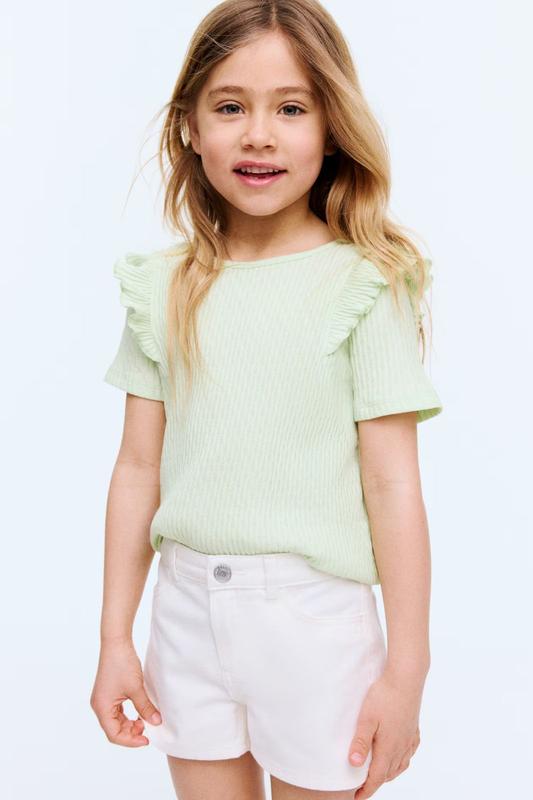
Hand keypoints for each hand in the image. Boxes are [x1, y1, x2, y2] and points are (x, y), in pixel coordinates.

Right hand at [90, 638, 161, 746]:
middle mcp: (99, 706)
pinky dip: (127, 715)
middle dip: (131, 732)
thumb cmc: (123, 664)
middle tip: (148, 728)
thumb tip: (157, 722)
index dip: (130, 741)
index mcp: (102, 708)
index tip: (146, 740)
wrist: (116, 643)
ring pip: (115, 721)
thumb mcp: (136, 688)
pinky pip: (117, 711)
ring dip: (129, 724)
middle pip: (114, 729)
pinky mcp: (108, 693)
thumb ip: (145, 707)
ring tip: (144, 720)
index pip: (114, 734)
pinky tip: (139, 713)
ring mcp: (103, 699)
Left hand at [348, 669, 423, 797]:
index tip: (356, 797)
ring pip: (400, 765)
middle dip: (375, 782)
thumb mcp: (366, 718)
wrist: (406, 678)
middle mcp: (401, 747)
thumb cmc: (384, 695)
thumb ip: (360, 741)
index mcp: (389, 748)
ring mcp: (409, 739)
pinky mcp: (414, 730)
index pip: (377, 777)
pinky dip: (401, 760)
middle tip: (361, 785)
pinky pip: (408, 753)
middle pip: (388, 773)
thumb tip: (353, 764)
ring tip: (376, 773)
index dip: (366, 789)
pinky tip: (397, 755)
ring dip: (388, 773)